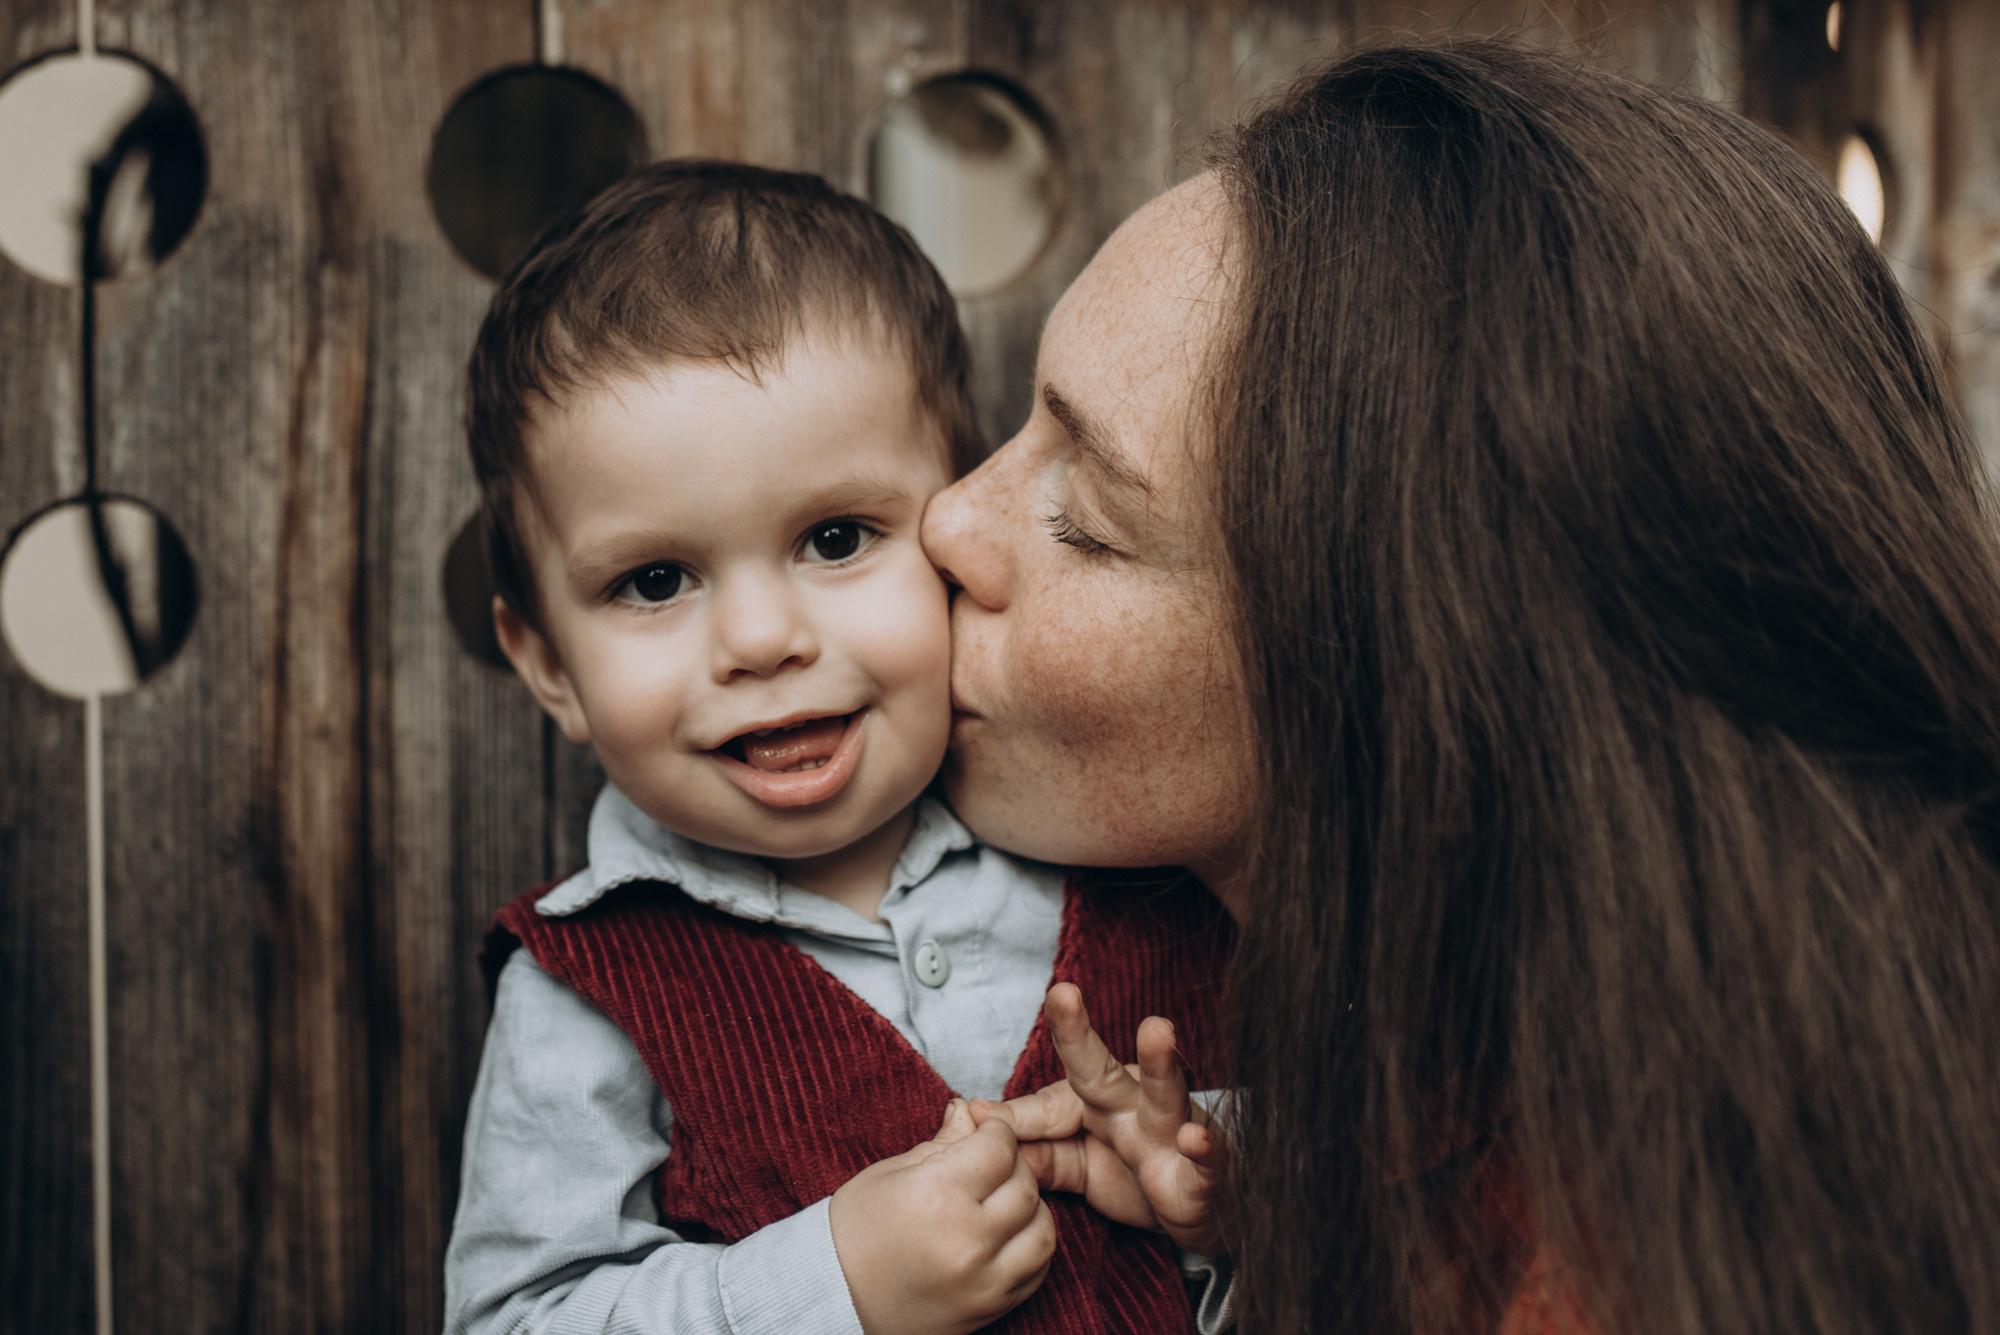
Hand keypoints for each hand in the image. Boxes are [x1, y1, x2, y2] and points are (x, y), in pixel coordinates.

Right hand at [829, 1098, 1056, 1334]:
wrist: (836, 1300)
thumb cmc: (854, 1232)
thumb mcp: (889, 1174)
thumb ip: (941, 1144)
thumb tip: (970, 1111)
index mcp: (936, 1196)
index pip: (998, 1148)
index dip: (996, 1131)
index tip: (985, 1130)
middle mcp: (966, 1240)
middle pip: (1025, 1186)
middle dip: (1013, 1165)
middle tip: (990, 1163)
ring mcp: (983, 1281)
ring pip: (1042, 1230)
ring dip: (1029, 1208)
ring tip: (1001, 1201)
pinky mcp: (990, 1308)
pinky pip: (1036, 1271)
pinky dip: (1029, 1246)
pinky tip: (1006, 1235)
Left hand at [971, 983, 1226, 1254]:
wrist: (1200, 1210)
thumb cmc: (1134, 1172)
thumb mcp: (1072, 1162)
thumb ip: (1031, 1143)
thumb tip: (974, 1116)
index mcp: (1100, 1099)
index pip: (1054, 1085)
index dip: (1022, 1102)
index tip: (976, 1108)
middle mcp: (1135, 1105)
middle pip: (1102, 1069)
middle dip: (1080, 1034)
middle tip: (1062, 994)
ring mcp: (1173, 1135)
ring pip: (1165, 1094)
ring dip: (1160, 1063)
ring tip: (1157, 1031)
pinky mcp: (1205, 1175)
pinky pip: (1207, 1161)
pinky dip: (1204, 1150)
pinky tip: (1195, 1138)